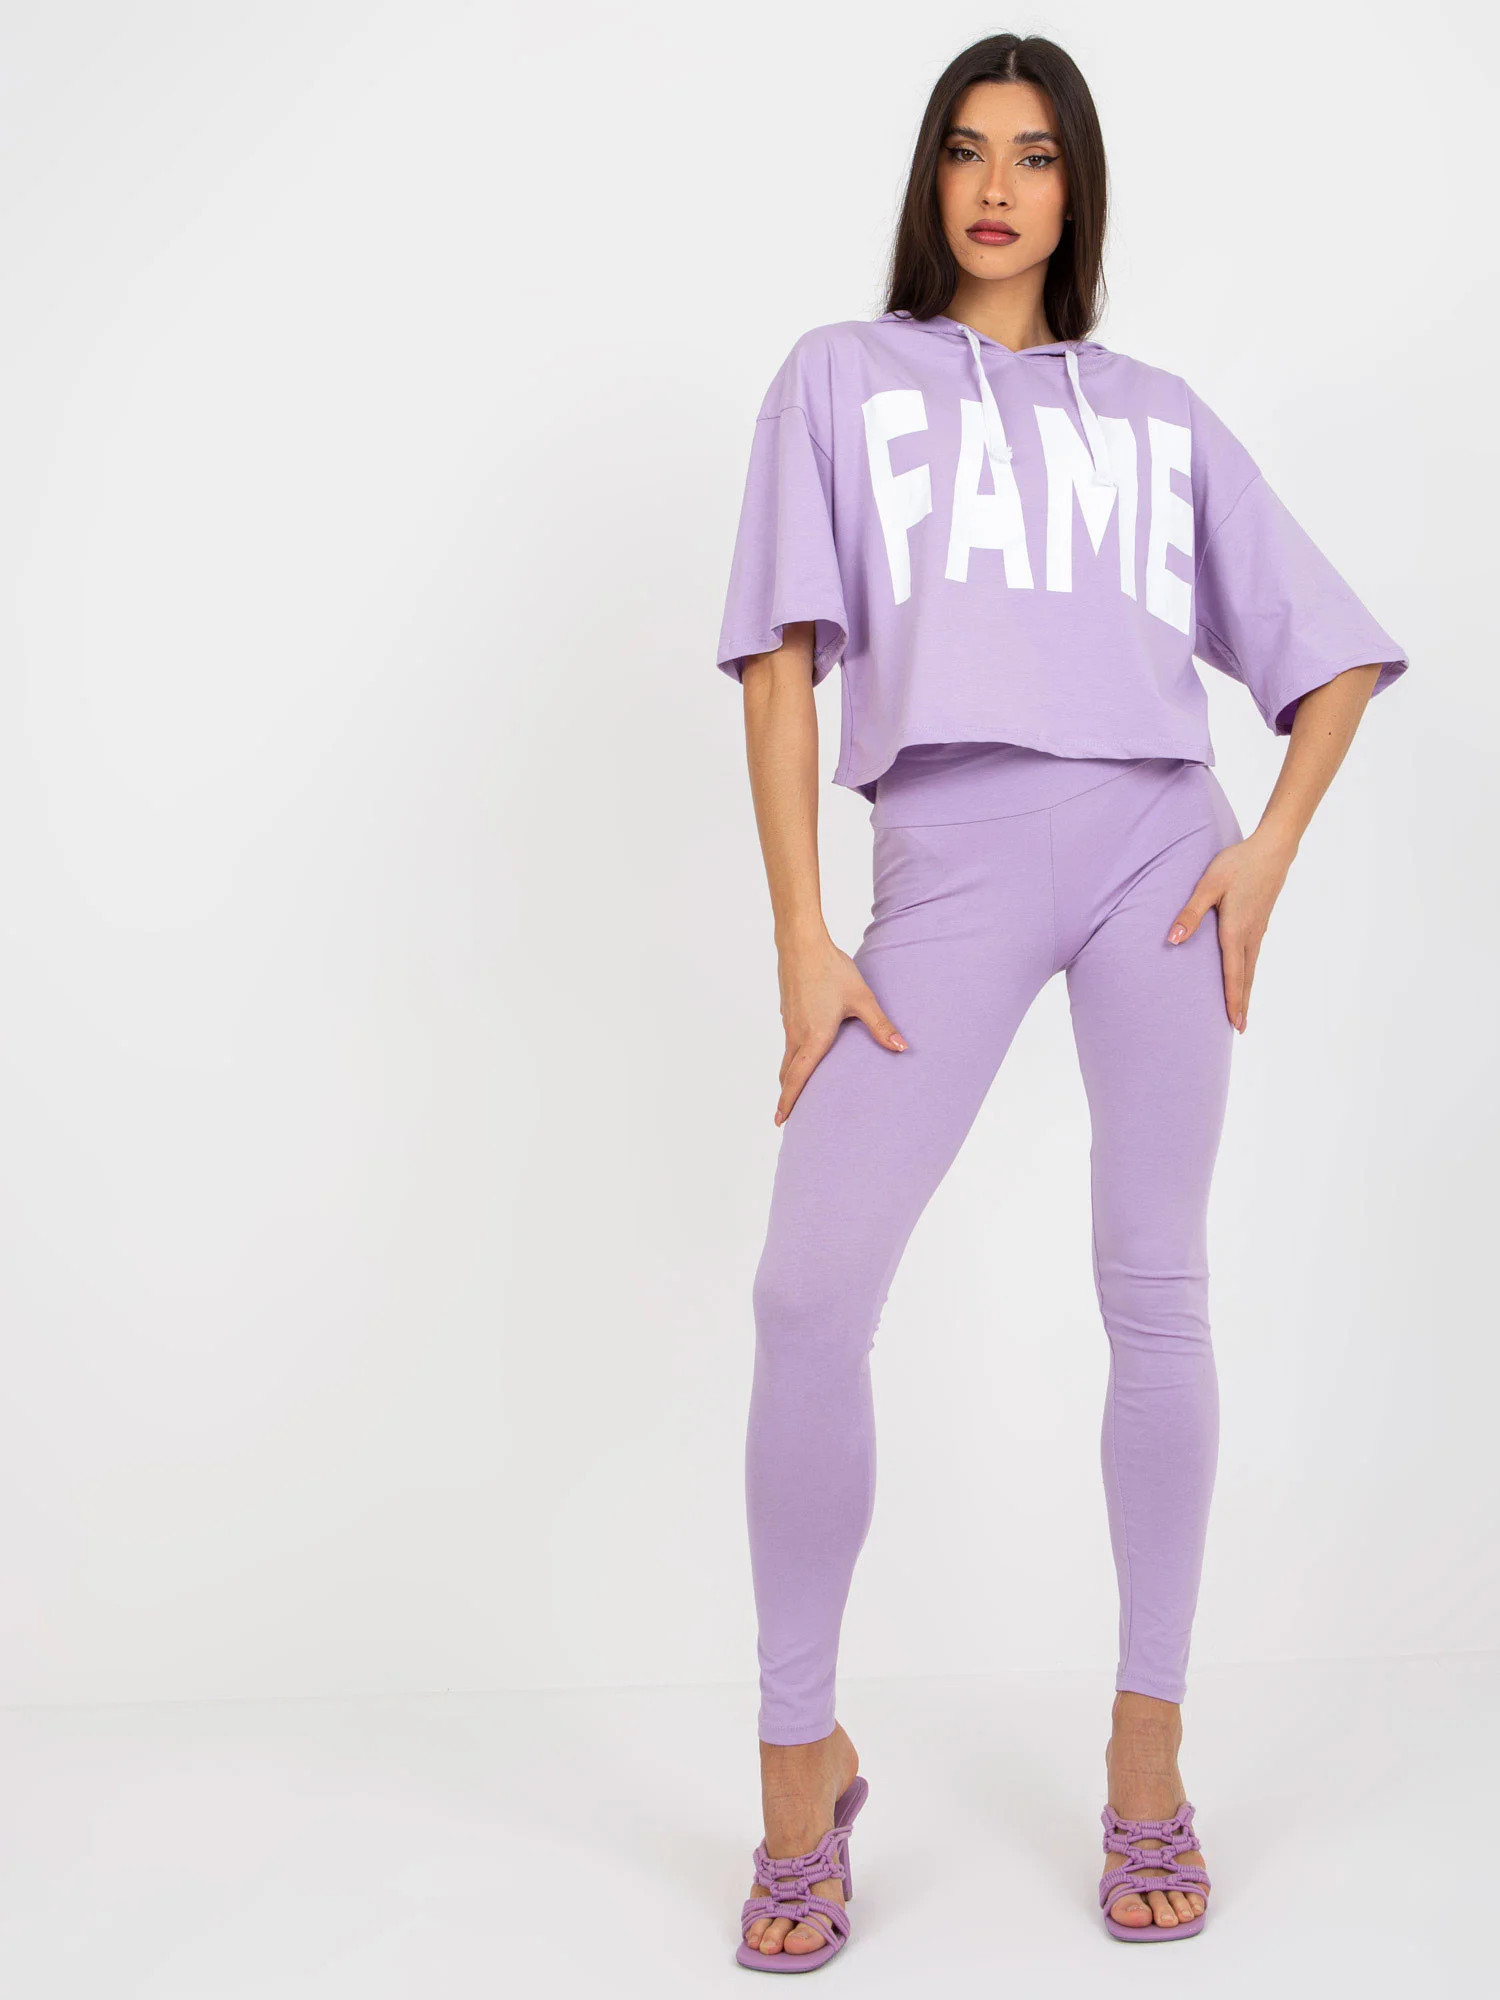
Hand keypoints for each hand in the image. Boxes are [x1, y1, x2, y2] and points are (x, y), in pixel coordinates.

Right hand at [774, 933, 905, 1122]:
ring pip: (786, 1057)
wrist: (802, 943)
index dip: (789, 1101)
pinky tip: (803, 1051)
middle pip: (787, 1073)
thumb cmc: (831, 970)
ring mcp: (789, 1021)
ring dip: (788, 1076)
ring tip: (794, 1090)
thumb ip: (881, 1026)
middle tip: (786, 1116)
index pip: (797, 1078)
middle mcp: (796, 1033)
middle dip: (787, 1095)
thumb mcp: (862, 999)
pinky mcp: (788, 1010)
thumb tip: (902, 1048)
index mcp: (814, 1037)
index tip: (781, 1121)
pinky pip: (788, 1041)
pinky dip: (790, 1056)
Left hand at [1165, 830, 1295, 1032]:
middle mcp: (1250, 935)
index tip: (1234, 1024)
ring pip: (1251, 967)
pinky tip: (1245, 975)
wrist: (1272, 849)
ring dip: (1246, 991)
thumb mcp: (1208, 884)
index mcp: (1235, 930)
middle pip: (1246, 978)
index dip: (1233, 1000)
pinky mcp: (1260, 922)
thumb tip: (1173, 939)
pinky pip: (1253, 956)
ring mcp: (1258, 929)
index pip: (1233, 974)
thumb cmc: (1237, 864)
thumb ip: (1190, 913)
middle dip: (1242, 1004)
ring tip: (1242, 1011)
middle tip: (1240, 1029)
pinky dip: (1249, 973)